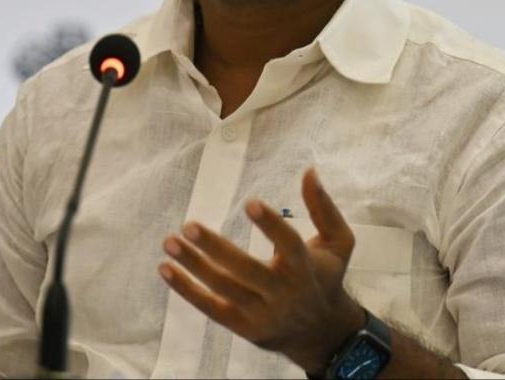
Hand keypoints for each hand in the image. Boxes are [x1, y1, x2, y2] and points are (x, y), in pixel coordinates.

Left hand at [159, 168, 364, 373]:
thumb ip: (323, 207)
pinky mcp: (243, 327)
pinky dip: (187, 290)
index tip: (249, 203)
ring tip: (170, 242)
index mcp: (306, 268)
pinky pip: (211, 309)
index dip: (270, 225)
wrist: (322, 332)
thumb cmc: (326, 276)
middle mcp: (283, 293)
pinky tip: (166, 269)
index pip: (288, 244)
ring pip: (224, 289)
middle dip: (216, 248)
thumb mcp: (339, 242)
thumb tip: (309, 172)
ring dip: (194, 266)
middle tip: (189, 226)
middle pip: (246, 270)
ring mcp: (262, 313)